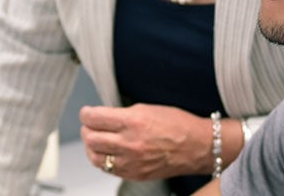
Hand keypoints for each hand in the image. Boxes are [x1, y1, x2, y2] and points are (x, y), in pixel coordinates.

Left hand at [80, 103, 210, 180]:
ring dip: (91, 147)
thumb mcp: (148, 109)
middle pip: (90, 139)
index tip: (86, 112)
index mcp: (133, 121)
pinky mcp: (134, 174)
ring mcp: (131, 162)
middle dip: (86, 130)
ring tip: (96, 140)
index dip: (86, 114)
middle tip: (89, 126)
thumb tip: (104, 116)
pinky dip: (103, 160)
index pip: (94, 118)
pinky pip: (108, 169)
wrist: (197, 146)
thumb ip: (123, 114)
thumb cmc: (178, 125)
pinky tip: (108, 153)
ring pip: (95, 158)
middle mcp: (130, 143)